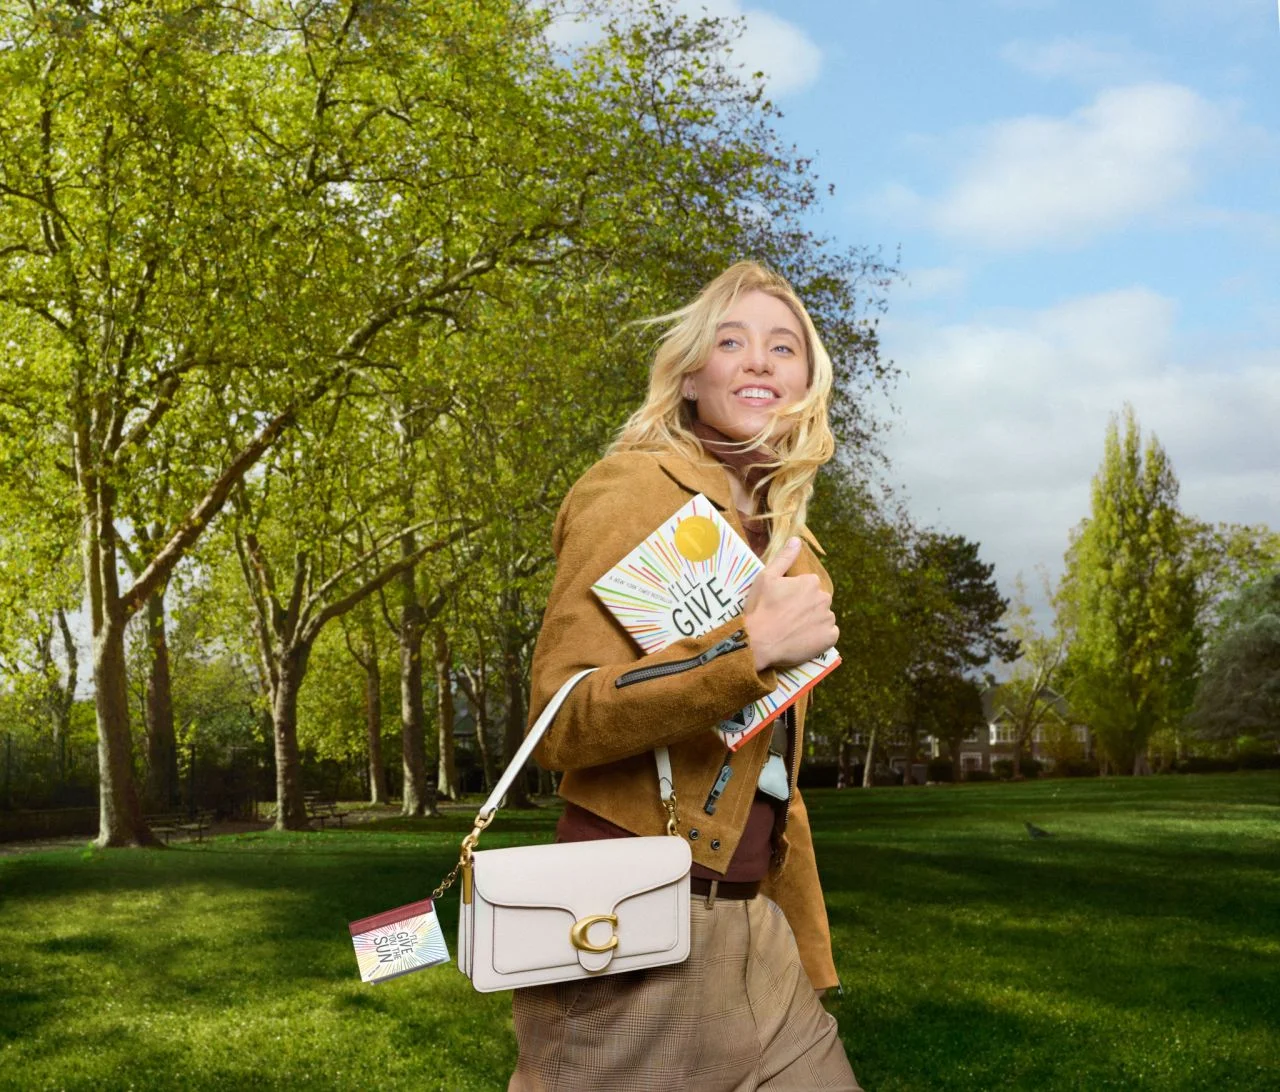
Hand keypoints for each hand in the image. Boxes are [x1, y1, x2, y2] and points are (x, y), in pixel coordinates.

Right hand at [743, 537, 837, 671]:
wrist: (758, 643)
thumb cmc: (760, 609)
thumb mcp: (766, 578)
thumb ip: (784, 557)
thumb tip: (796, 540)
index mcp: (810, 582)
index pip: (808, 586)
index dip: (794, 595)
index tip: (782, 604)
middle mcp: (823, 598)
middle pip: (817, 601)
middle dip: (806, 608)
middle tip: (786, 618)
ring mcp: (828, 619)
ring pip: (823, 617)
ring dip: (813, 622)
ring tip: (793, 630)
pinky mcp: (829, 638)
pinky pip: (829, 634)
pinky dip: (820, 637)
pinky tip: (803, 639)